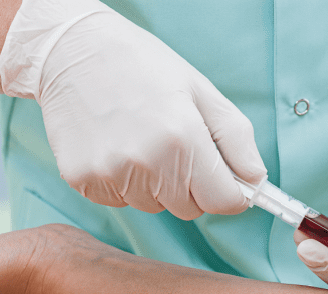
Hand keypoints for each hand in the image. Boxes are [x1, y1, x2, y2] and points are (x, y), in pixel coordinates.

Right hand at [0, 0, 266, 219]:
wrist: (72, 51)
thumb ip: (236, 139)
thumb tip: (255, 181)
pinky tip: (117, 146)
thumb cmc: (142, 67)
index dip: (230, 193)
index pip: (224, 202)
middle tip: (175, 145)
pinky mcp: (84, 182)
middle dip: (193, 186)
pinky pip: (123, 201)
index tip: (226, 181)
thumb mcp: (201, 91)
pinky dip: (126, 182)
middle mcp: (147, 162)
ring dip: (157, 184)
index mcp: (183, 138)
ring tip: (141, 140)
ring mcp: (111, 174)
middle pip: (191, 208)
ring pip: (155, 206)